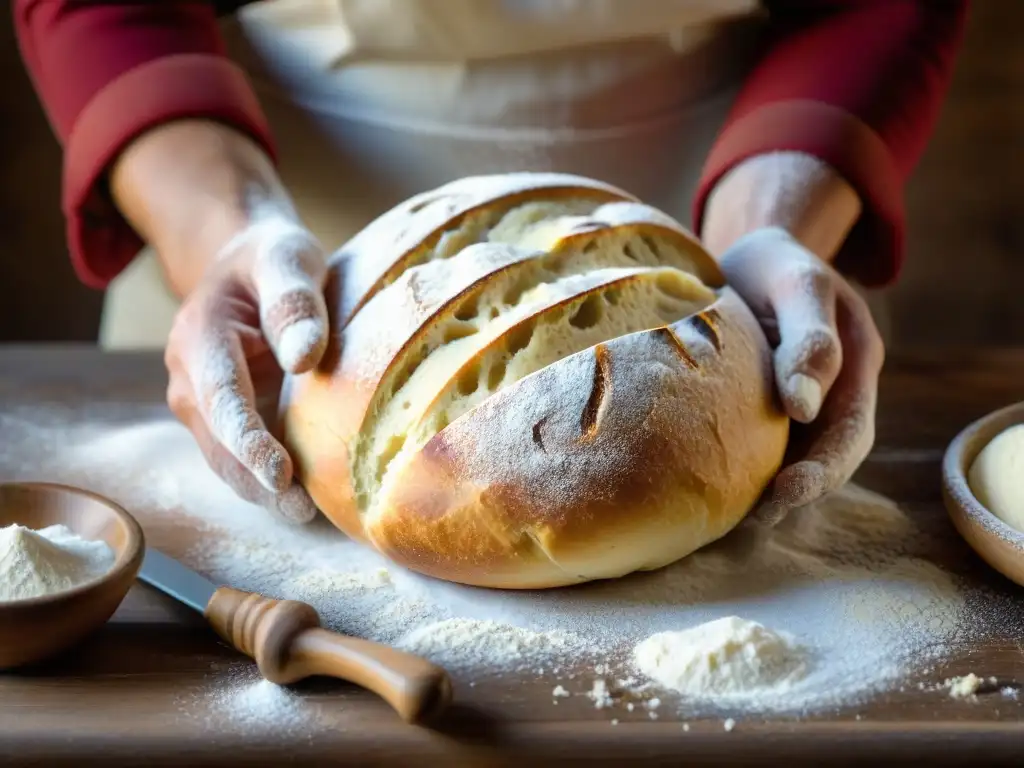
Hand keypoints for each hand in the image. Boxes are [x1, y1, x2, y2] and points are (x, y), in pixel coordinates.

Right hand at [163, 215, 328, 523]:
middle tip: (302, 511)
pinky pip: (241, 455)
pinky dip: (267, 479)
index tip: (279, 474)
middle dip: (256, 480)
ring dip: (261, 489)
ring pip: (226, 458)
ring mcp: (204, 404)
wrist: (247, 263)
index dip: (248, 441)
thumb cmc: (271, 259)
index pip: (221, 399)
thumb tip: (304, 357)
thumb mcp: (287, 259)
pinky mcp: (224, 419)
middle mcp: (191, 378)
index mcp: (201, 337)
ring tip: (306, 513)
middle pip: (219, 442)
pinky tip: (304, 498)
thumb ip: (295, 302)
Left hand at [719, 227, 884, 522]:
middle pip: (834, 452)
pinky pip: (772, 451)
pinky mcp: (774, 413)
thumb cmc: (773, 265)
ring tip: (743, 519)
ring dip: (779, 492)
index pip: (850, 424)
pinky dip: (753, 476)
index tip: (787, 486)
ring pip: (804, 459)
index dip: (825, 461)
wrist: (749, 261)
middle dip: (806, 487)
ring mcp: (810, 403)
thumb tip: (806, 406)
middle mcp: (840, 388)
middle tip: (766, 513)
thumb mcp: (797, 282)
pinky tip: (722, 496)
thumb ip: (810, 336)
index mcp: (856, 357)